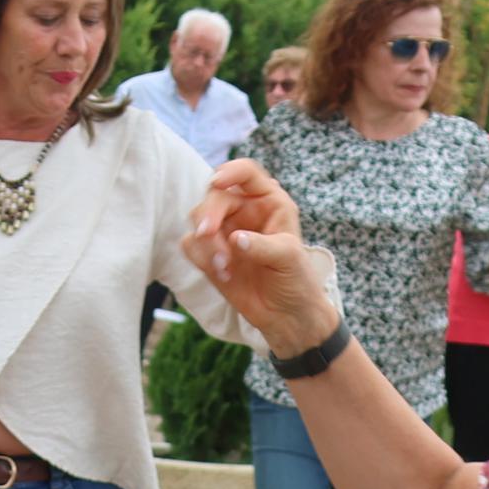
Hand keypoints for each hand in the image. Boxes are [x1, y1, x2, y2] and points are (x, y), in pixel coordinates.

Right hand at [185, 158, 338, 347]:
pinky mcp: (210, 253)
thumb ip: (263, 246)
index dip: (230, 172)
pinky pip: (191, 244)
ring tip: (223, 266)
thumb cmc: (296, 281)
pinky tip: (222, 275)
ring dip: (206, 242)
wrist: (286, 316)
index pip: (246, 173)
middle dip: (208, 214)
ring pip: (198, 219)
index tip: (217, 183)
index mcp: (269, 201)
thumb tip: (235, 239)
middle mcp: (245, 211)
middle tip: (207, 234)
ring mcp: (225, 231)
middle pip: (214, 196)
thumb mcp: (289, 258)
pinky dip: (200, 257)